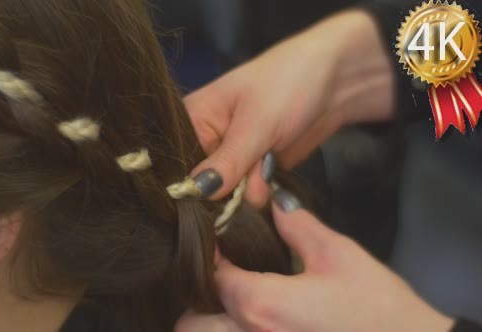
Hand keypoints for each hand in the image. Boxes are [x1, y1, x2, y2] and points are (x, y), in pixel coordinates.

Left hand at [176, 202, 454, 331]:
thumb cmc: (377, 306)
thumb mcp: (338, 255)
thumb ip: (297, 225)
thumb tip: (273, 200)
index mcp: (260, 304)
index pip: (211, 276)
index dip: (211, 255)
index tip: (221, 241)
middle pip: (190, 323)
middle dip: (198, 299)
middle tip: (223, 276)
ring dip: (210, 320)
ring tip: (235, 299)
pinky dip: (231, 330)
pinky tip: (258, 317)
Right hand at [186, 10, 394, 205]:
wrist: (335, 83)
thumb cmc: (287, 85)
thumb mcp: (256, 123)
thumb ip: (228, 162)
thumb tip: (197, 193)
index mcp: (191, 121)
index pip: (177, 165)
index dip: (190, 187)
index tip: (209, 200)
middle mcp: (204, 144)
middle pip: (201, 187)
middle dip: (226, 193)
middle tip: (252, 175)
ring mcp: (229, 161)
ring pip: (227, 198)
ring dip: (250, 194)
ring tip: (268, 165)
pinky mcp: (252, 173)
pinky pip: (247, 199)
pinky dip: (261, 196)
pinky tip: (272, 179)